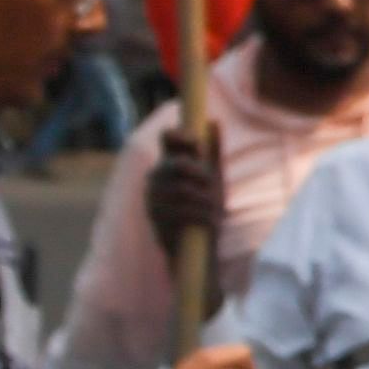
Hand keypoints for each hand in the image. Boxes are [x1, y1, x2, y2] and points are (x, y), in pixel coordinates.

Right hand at [144, 122, 220, 251]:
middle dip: (200, 175)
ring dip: (204, 200)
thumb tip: (214, 122)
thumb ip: (213, 152)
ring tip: (216, 210)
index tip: (198, 145)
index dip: (181, 135)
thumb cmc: (205, 207)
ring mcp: (152, 197)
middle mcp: (156, 176)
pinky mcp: (154, 217)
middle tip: (214, 188)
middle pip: (177, 164)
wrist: (197, 246)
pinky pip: (180, 211)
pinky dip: (200, 216)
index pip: (167, 137)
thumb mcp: (214, 178)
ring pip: (181, 189)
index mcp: (170, 163)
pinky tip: (208, 222)